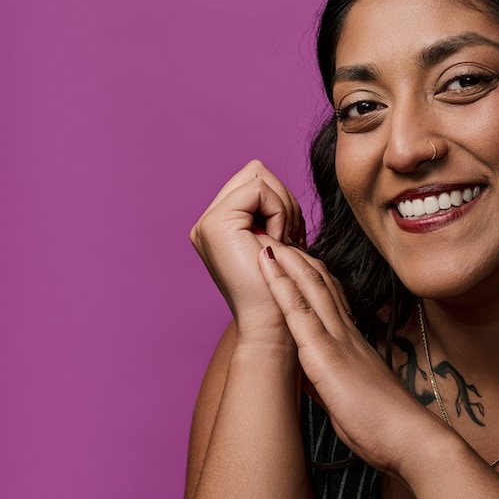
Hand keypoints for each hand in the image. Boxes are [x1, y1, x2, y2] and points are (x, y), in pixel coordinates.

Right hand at [190, 160, 307, 344]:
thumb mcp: (278, 243)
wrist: (275, 326)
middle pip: (255, 171)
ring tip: (284, 244)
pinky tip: (277, 244)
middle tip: (290, 239)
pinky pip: (258, 189)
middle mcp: (206, 223)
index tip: (291, 237)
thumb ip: (270, 213)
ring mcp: (207, 223)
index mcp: (219, 226)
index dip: (282, 201)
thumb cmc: (285, 291)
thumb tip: (276, 187)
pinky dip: (279, 212)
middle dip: (284, 200)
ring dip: (283, 208)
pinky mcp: (216, 225)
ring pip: (258, 176)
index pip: (255, 180)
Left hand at [258, 243, 441, 477]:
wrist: (408, 438)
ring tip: (268, 238)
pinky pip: (300, 314)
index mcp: (355, 345)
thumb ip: (333, 383)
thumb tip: (315, 380)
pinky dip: (281, 286)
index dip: (314, 278)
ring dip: (287, 262)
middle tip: (279, 236)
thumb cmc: (386, 427)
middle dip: (299, 261)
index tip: (299, 260)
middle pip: (322, 287)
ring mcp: (338, 342)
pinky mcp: (326, 356)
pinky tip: (267, 266)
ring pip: (310, 290)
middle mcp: (348, 335)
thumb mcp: (352, 400)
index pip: (333, 302)